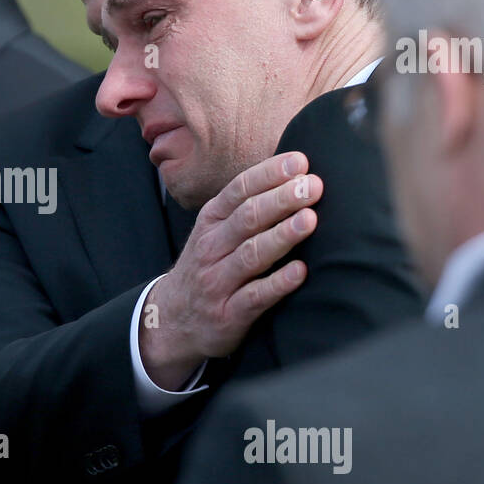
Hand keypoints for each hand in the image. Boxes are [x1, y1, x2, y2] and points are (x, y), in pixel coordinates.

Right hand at [139, 152, 321, 388]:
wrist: (172, 321)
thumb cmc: (208, 268)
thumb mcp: (214, 233)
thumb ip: (246, 208)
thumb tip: (295, 176)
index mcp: (211, 222)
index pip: (239, 190)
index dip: (269, 174)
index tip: (299, 161)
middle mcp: (211, 248)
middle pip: (247, 218)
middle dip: (281, 199)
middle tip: (312, 186)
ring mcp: (217, 282)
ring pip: (250, 254)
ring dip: (281, 235)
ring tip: (309, 220)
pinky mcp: (228, 315)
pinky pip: (254, 296)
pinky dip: (278, 283)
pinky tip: (301, 271)